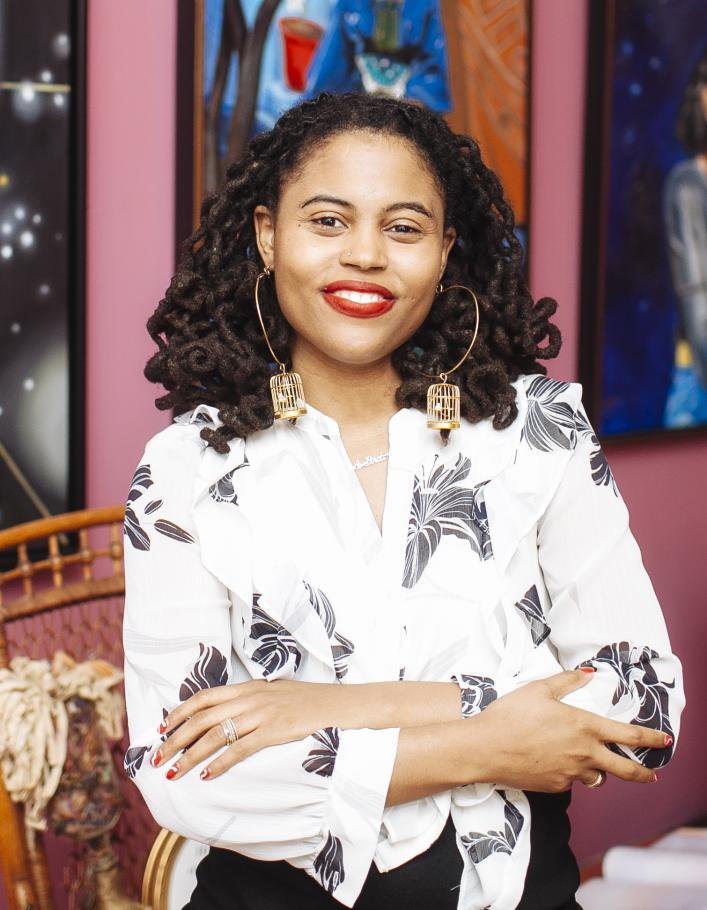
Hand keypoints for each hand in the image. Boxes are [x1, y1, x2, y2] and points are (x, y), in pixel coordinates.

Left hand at [151, 679, 344, 780]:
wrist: (339, 705)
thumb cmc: (308, 702)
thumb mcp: (274, 694)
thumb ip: (250, 700)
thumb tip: (226, 714)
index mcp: (248, 687)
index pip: (204, 697)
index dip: (179, 712)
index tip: (161, 728)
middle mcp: (251, 698)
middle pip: (203, 718)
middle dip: (176, 738)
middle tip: (157, 757)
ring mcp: (262, 714)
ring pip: (216, 735)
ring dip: (190, 756)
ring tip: (174, 772)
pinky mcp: (276, 732)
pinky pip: (241, 749)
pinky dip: (220, 763)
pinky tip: (207, 776)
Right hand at [470, 668, 670, 791]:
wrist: (486, 747)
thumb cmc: (511, 714)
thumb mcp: (538, 689)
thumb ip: (566, 681)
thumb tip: (587, 674)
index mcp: (584, 726)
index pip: (629, 735)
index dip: (651, 738)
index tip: (665, 740)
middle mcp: (584, 753)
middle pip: (626, 769)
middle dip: (644, 773)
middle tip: (653, 775)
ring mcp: (571, 773)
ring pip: (598, 777)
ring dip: (600, 770)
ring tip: (593, 763)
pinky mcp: (556, 786)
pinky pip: (572, 781)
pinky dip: (571, 774)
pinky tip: (555, 762)